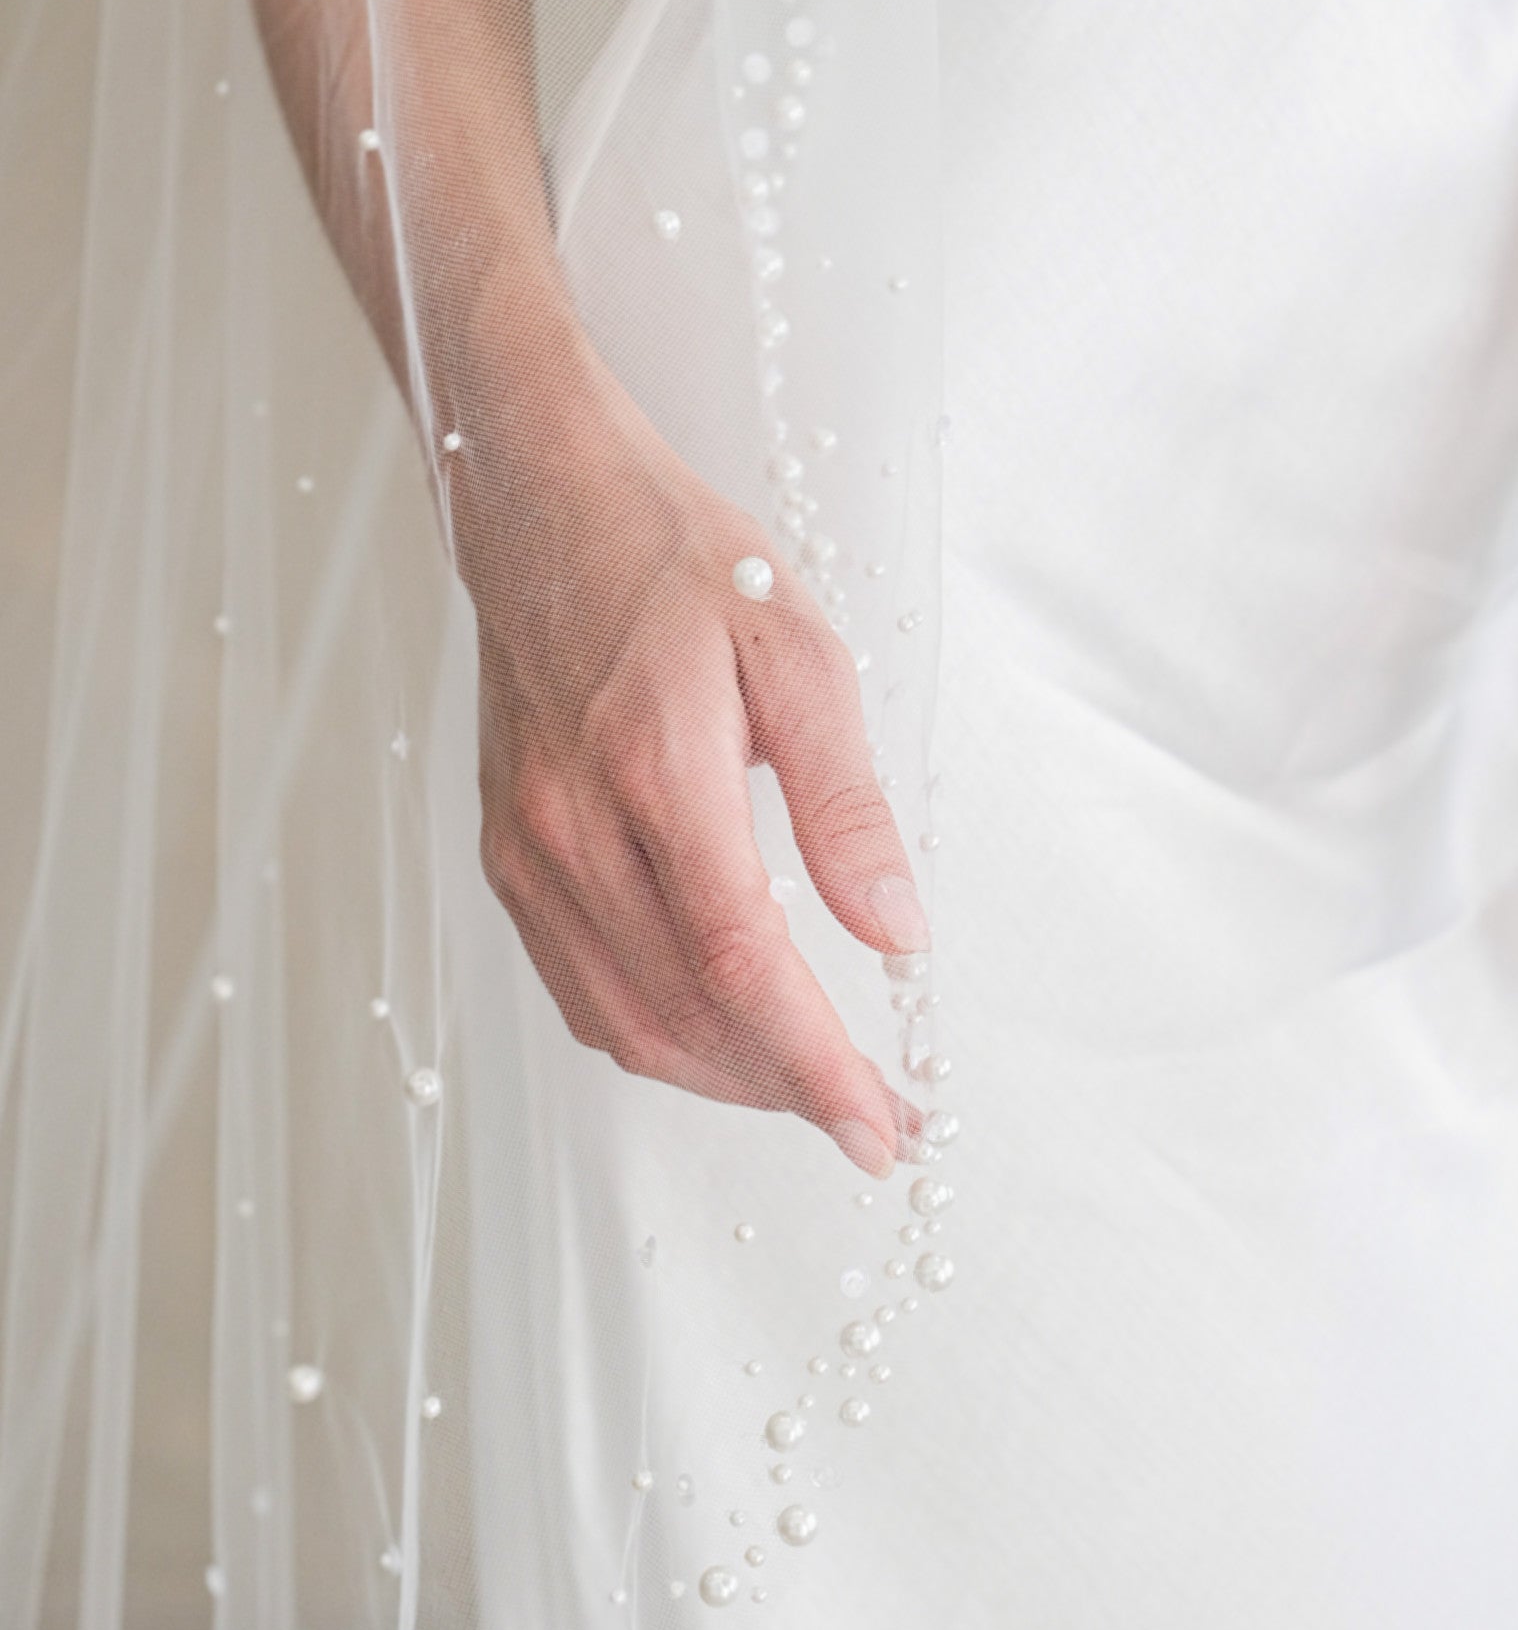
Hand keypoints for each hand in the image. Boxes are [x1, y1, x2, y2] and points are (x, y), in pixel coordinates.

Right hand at [451, 315, 927, 1174]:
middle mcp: (573, 829)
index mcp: (655, 771)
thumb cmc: (677, 561)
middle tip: (875, 1116)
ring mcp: (527, 850)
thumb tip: (895, 932)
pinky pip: (581, 989)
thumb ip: (846, 804)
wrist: (544, 504)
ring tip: (813, 1086)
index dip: (816, 1063)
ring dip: (727, 1078)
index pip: (743, 964)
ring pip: (626, 1024)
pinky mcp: (509, 855)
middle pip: (686, 1015)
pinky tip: (724, 1032)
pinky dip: (658, 1037)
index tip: (881, 1124)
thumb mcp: (802, 653)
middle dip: (789, 1089)